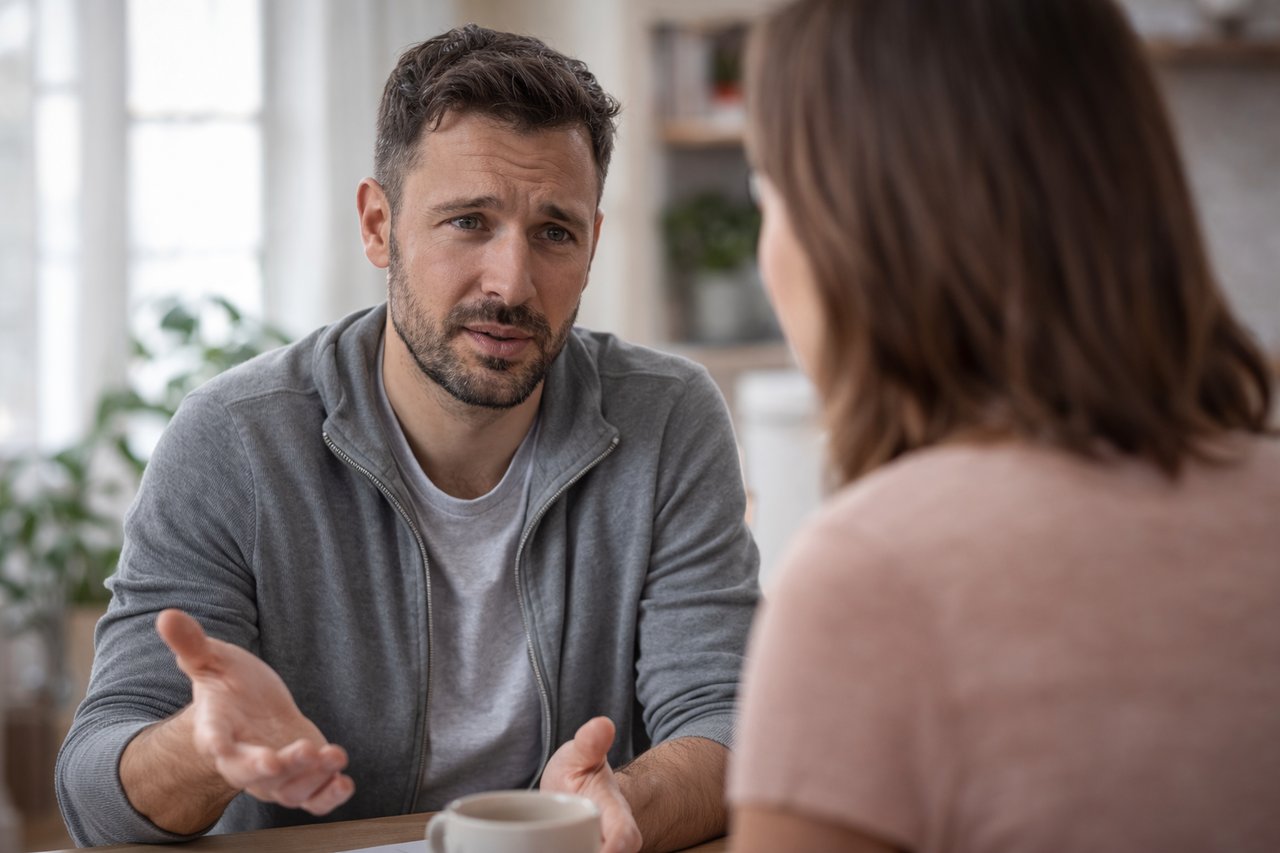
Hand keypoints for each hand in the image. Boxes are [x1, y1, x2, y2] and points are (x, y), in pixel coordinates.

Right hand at [156, 608, 354, 814]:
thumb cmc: (232, 685)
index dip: (212, 742)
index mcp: (216, 729)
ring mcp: (273, 775)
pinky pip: (313, 799)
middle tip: (285, 757)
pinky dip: (328, 797)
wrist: (253, 712)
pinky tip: (344, 782)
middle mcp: (243, 759)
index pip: (210, 738)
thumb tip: (166, 615)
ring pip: (287, 789)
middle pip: (249, 774)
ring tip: (332, 756)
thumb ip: (192, 644)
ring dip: (310, 778)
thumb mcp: (214, 659)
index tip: (215, 744)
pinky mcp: (301, 779)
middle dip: (268, 769)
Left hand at [540, 717, 642, 852]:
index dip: (616, 847)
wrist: (575, 794)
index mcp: (615, 814)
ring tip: (539, 852)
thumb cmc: (579, 774)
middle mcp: (609, 841)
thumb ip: (589, 743)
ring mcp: (596, 851)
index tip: (600, 850)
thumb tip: (602, 724)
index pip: (626, 836)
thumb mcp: (579, 755)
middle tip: (552, 851)